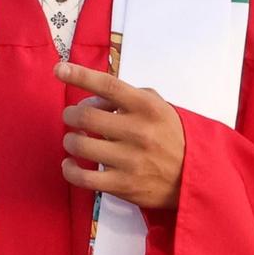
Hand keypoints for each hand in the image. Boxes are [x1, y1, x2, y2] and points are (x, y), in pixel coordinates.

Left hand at [56, 61, 187, 210]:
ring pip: (80, 145)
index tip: (59, 69)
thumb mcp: (159, 108)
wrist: (194, 176)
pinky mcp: (123, 184)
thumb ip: (127, 98)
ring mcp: (130, 159)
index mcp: (147, 107)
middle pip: (85, 116)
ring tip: (75, 140)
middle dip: (70, 115)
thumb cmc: (171, 136)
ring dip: (70, 140)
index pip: (109, 86)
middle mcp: (138, 131)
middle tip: (71, 118)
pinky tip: (70, 165)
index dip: (80, 76)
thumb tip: (91, 100)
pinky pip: (83, 177)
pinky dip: (69, 169)